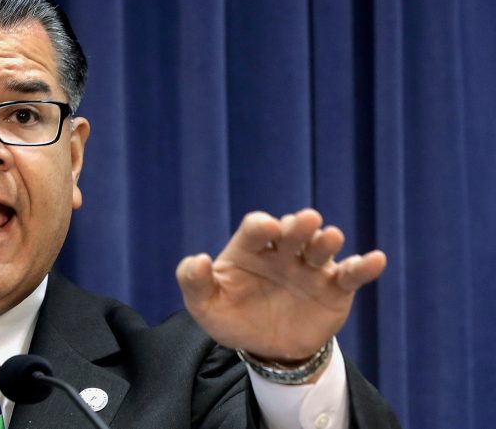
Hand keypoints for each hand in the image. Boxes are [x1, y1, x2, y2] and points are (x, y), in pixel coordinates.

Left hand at [176, 208, 385, 360]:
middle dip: (299, 226)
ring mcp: (310, 268)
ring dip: (326, 241)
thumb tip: (198, 259)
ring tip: (330, 237)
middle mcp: (283, 252)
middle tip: (306, 221)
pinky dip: (364, 266)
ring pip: (321, 248)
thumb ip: (194, 283)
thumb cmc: (234, 318)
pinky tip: (375, 259)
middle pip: (293, 232)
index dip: (262, 227)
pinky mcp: (334, 289)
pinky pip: (350, 275)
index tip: (267, 230)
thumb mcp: (206, 307)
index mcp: (251, 249)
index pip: (257, 229)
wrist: (267, 349)